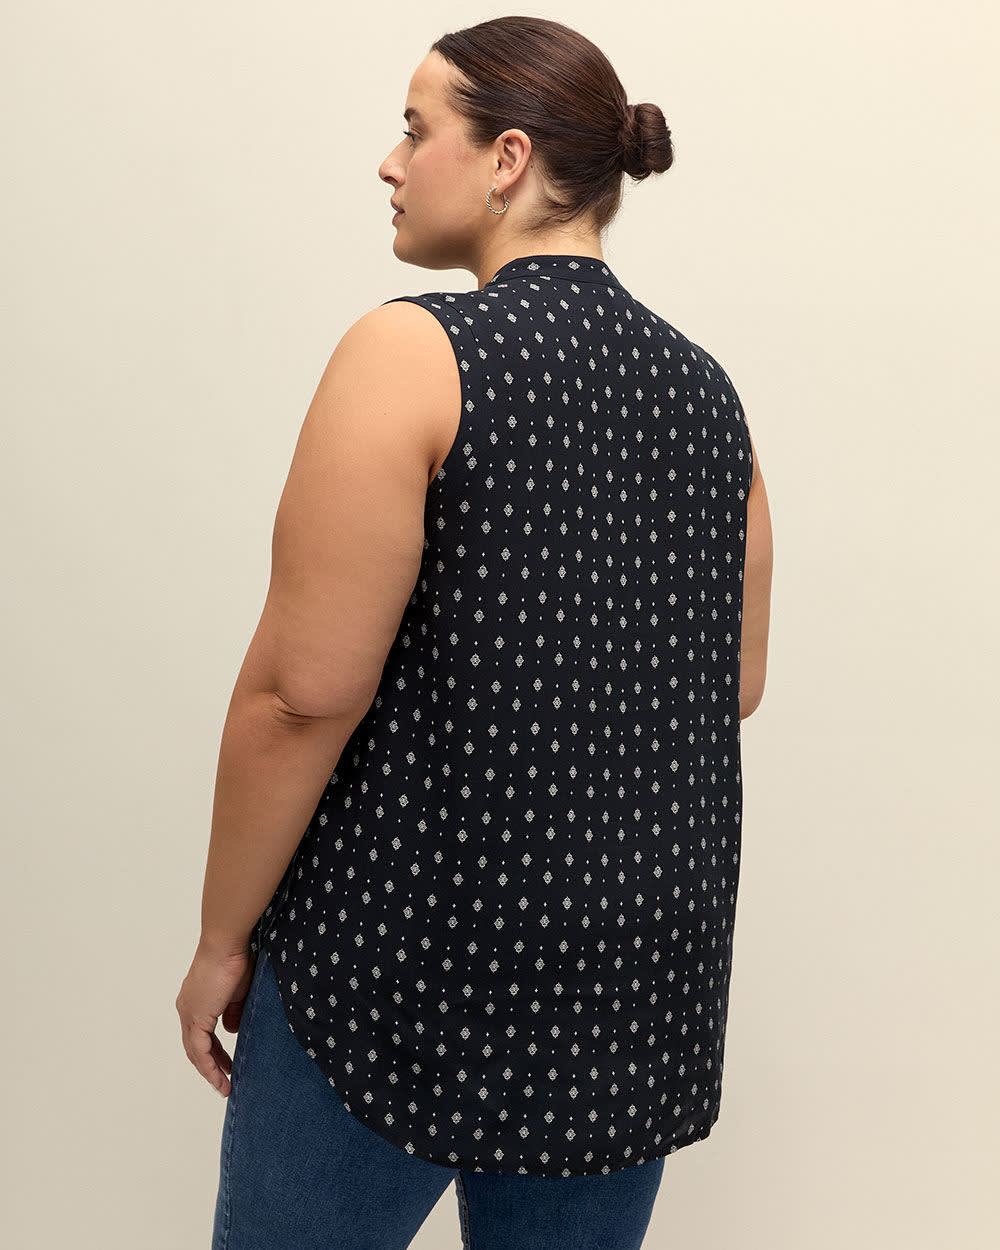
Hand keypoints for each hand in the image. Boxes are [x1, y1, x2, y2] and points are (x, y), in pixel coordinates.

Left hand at [176, 937, 255, 1096]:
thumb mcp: (237, 991)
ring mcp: (189, 1014)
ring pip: (196, 1052)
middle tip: (226, 1079)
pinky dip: (209, 1067)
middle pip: (196, 1046)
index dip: (214, 1050)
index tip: (228, 1062)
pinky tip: (220, 1078)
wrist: (226, 945)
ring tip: (225, 1087)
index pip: (202, 1032)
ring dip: (211, 1071)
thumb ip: (233, 1012)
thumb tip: (232, 1031)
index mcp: (196, 999)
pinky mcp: (196, 1018)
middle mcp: (187, 1008)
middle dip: (212, 1065)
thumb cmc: (235, 958)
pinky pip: (200, 1051)